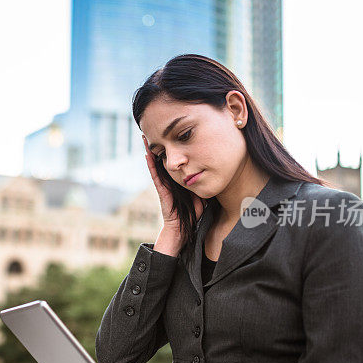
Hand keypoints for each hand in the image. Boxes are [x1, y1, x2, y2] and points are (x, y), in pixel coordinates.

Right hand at [142, 135, 203, 254]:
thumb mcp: (203, 194)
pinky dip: (151, 165)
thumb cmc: (194, 215)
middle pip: (163, 160)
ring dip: (151, 152)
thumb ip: (205, 184)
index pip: (176, 161)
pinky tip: (147, 154)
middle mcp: (170, 181)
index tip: (171, 134)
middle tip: (153, 130)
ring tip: (146, 138)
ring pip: (156, 165)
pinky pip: (156, 176)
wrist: (184, 231)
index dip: (173, 148)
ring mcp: (164, 186)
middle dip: (159, 146)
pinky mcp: (162, 192)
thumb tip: (217, 172)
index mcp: (180, 180)